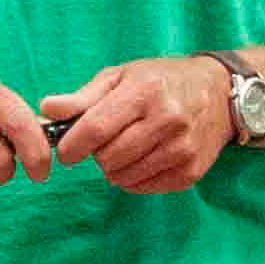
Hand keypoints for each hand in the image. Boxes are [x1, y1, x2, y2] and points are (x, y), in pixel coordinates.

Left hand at [38, 56, 238, 196]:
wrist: (218, 93)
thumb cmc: (161, 81)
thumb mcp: (121, 76)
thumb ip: (83, 97)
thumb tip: (46, 109)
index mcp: (145, 92)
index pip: (96, 129)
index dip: (72, 145)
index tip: (65, 151)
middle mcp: (167, 121)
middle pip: (109, 157)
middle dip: (96, 154)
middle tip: (104, 141)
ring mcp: (182, 149)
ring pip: (124, 177)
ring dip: (114, 167)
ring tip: (125, 148)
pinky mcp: (190, 171)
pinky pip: (144, 187)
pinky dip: (134, 178)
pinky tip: (142, 159)